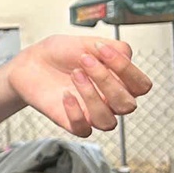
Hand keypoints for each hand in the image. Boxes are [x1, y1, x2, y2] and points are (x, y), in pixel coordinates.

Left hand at [6, 35, 151, 134]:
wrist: (32, 61)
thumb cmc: (61, 53)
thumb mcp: (88, 42)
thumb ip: (114, 47)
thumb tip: (126, 54)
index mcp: (119, 81)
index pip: (142, 86)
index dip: (127, 69)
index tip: (101, 49)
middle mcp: (109, 100)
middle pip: (127, 105)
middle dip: (106, 80)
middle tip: (84, 60)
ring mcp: (92, 113)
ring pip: (108, 121)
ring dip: (92, 96)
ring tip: (75, 75)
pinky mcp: (72, 122)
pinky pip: (84, 130)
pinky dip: (75, 112)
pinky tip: (66, 95)